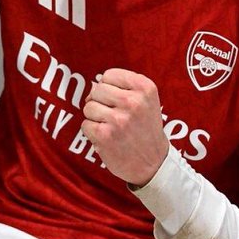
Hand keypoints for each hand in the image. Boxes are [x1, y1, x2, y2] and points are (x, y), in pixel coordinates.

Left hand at [81, 68, 169, 185]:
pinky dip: (92, 132)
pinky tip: (108, 138)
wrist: (153, 163)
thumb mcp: (147, 100)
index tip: (119, 101)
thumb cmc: (145, 129)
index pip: (110, 75)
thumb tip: (92, 86)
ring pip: (88, 107)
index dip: (109, 87)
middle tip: (115, 117)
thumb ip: (123, 87)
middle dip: (100, 102)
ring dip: (96, 118)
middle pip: (97, 89)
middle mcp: (133, 102)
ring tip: (112, 127)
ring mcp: (118, 119)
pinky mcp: (105, 136)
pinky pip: (85, 124)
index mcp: (145, 88)